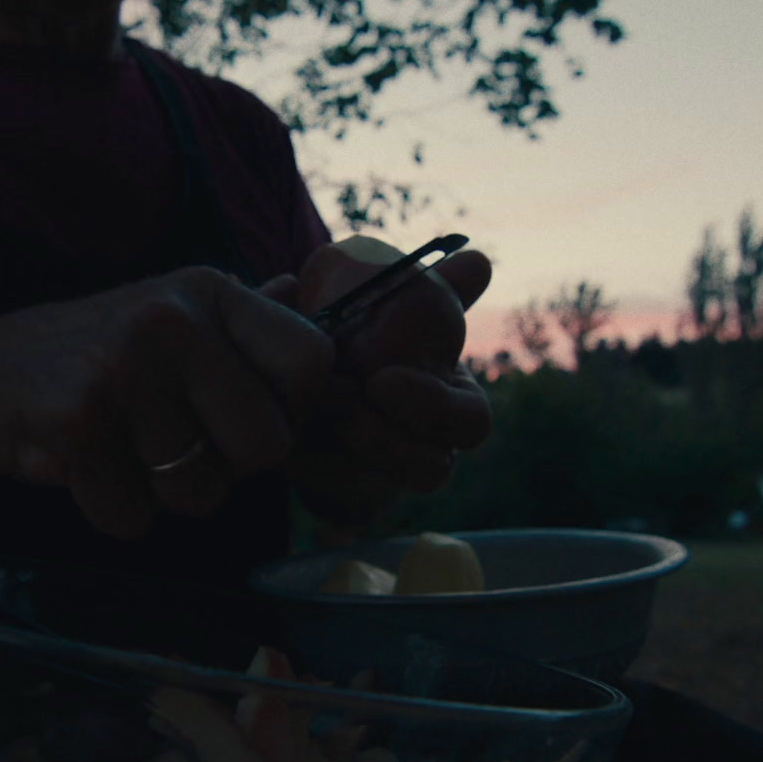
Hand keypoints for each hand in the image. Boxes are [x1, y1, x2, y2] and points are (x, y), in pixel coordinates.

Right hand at [0, 266, 334, 538]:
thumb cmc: (93, 355)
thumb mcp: (172, 317)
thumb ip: (243, 318)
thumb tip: (305, 290)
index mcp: (209, 292)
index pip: (311, 362)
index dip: (289, 410)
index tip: (240, 415)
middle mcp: (173, 320)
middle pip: (266, 446)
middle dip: (225, 469)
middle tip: (172, 445)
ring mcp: (123, 368)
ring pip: (201, 493)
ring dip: (164, 496)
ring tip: (124, 452)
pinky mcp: (76, 422)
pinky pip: (134, 516)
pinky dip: (113, 512)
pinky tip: (86, 469)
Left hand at [286, 241, 493, 521]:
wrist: (302, 377)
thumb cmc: (355, 337)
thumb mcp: (379, 307)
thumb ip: (423, 289)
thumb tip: (480, 261)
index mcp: (447, 404)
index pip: (470, 423)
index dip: (434, 409)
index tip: (383, 381)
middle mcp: (425, 450)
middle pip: (432, 471)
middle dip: (387, 443)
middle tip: (336, 411)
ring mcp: (383, 482)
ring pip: (378, 489)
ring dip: (338, 454)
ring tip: (306, 415)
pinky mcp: (342, 500)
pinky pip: (331, 499)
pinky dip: (305, 462)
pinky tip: (282, 430)